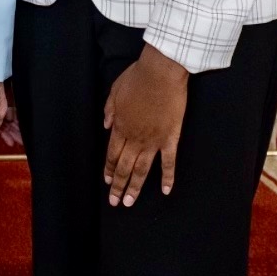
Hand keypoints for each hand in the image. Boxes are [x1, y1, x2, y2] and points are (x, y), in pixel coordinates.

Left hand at [103, 44, 187, 206]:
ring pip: (142, 170)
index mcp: (121, 126)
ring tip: (130, 202)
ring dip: (135, 187)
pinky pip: (169, 162)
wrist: (161, 73)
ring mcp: (153, 140)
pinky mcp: (170, 138)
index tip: (106, 181)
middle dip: (118, 185)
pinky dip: (168, 178)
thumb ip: (109, 109)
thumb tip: (105, 125)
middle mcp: (135, 138)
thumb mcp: (115, 90)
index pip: (112, 153)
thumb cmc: (138, 78)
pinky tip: (167, 191)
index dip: (108, 168)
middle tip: (115, 202)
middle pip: (124, 166)